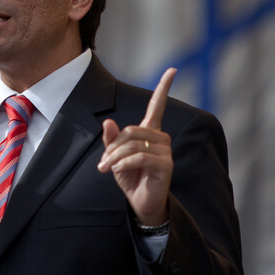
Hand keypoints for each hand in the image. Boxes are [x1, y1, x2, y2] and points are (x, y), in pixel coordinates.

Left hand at [97, 68, 176, 225]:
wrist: (141, 203)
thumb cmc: (130, 178)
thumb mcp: (115, 157)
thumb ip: (112, 140)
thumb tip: (108, 122)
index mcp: (149, 132)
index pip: (157, 106)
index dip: (163, 88)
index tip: (172, 70)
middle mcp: (161, 138)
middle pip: (131, 131)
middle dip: (113, 147)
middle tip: (103, 163)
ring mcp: (165, 151)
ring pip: (134, 144)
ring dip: (115, 157)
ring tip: (107, 169)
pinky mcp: (166, 165)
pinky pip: (140, 157)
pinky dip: (124, 163)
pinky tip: (117, 170)